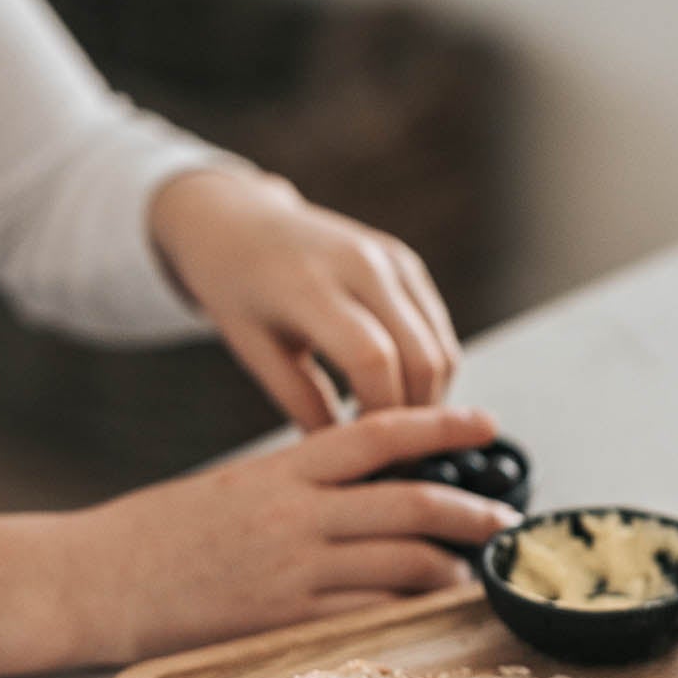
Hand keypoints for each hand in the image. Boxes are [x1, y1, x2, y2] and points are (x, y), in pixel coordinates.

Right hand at [0, 409, 518, 677]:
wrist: (95, 580)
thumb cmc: (162, 534)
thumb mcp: (236, 487)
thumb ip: (302, 485)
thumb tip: (369, 490)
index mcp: (282, 469)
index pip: (376, 436)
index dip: (439, 428)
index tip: (487, 426)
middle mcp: (294, 515)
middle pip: (407, 502)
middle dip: (468, 511)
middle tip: (505, 522)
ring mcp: (292, 570)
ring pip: (400, 562)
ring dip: (448, 567)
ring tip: (474, 572)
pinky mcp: (283, 619)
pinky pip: (367, 613)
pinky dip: (406, 608)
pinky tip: (428, 609)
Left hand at [149, 168, 459, 425]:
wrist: (238, 221)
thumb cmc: (236, 289)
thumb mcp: (253, 350)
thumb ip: (301, 403)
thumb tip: (348, 457)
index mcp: (309, 285)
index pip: (372, 359)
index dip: (381, 415)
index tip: (371, 455)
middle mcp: (361, 264)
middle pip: (421, 357)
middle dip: (416, 416)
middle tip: (395, 456)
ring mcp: (390, 259)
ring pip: (441, 348)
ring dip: (429, 397)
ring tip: (395, 428)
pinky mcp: (406, 262)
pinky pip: (437, 329)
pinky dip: (429, 370)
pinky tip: (398, 393)